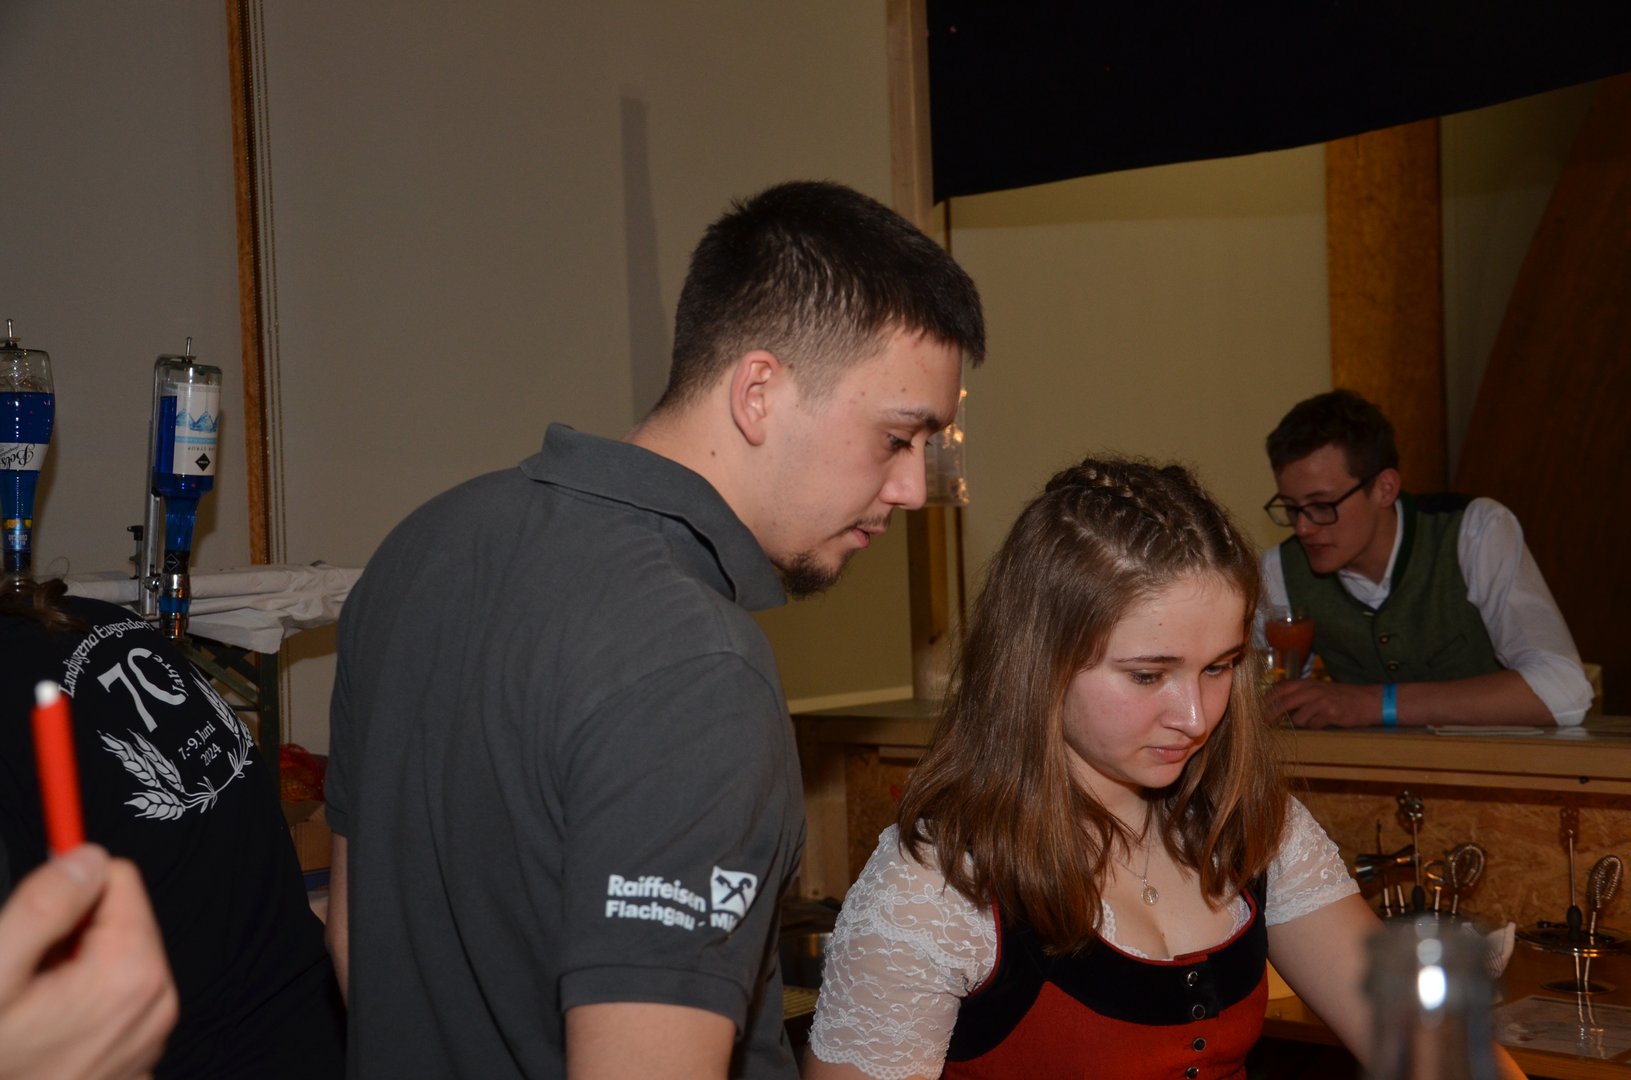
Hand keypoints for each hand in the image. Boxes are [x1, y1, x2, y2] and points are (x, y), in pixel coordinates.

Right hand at [0, 845, 178, 1079]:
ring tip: (26, 1013)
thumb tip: (85, 858)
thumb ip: (44, 906)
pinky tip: (40, 1039)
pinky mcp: (130, 1062)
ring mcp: (146, 1040)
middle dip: (68, 935)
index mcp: (133, 974)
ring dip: (69, 971)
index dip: (66, 891)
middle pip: (119, 920)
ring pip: (112, 961)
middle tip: (23, 979)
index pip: (118, 878)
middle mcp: (155, 1005)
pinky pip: (110, 1004)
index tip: (33, 920)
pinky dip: (77, 1007)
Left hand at [1269, 679, 1384, 728]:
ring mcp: (1321, 701)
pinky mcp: (1331, 713)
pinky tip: (1326, 722)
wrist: (1369, 700)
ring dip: (1301, 724)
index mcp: (1307, 683)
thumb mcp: (1319, 690)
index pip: (1279, 689)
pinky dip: (1316, 727)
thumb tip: (1277, 706)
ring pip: (1297, 718)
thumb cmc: (1342, 697)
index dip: (1266, 700)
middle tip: (1262, 724)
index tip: (1256, 710)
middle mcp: (1312, 690)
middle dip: (1270, 715)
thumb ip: (1300, 695)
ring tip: (1314, 721)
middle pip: (1282, 703)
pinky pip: (1314, 725)